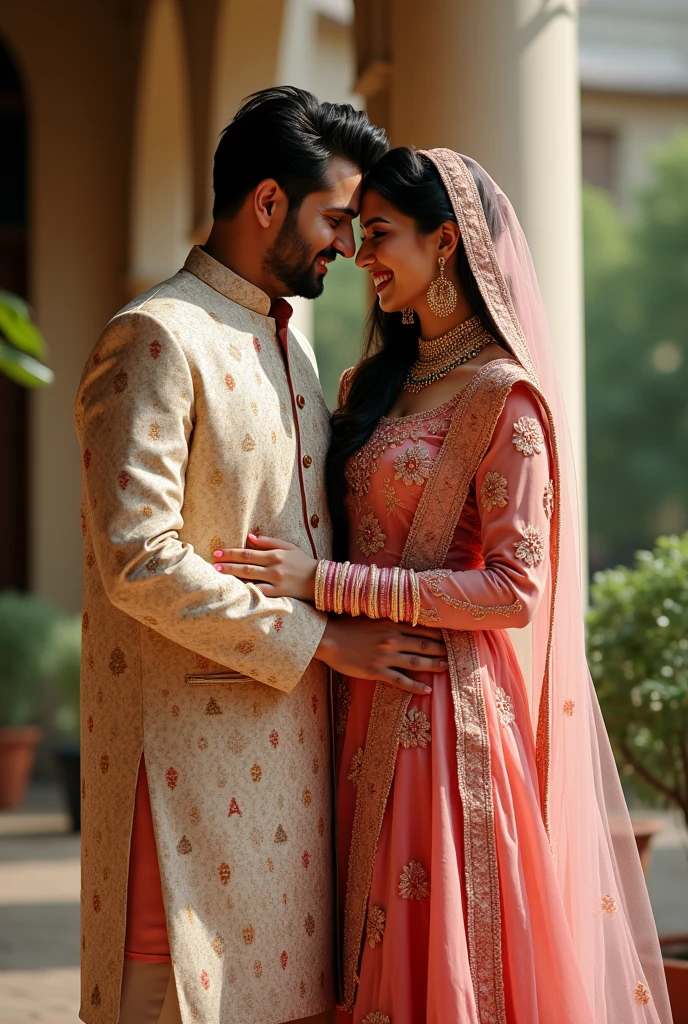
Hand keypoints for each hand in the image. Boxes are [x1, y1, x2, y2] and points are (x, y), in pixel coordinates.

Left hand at [213, 534, 316, 600]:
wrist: (319, 580)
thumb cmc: (302, 561)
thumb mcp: (288, 546)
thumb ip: (268, 541)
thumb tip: (250, 537)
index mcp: (275, 554)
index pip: (248, 553)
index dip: (231, 553)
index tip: (217, 553)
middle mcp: (274, 568)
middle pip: (246, 566)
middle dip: (228, 565)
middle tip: (213, 565)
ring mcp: (276, 582)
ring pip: (250, 579)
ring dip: (233, 578)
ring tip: (219, 576)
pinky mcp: (279, 594)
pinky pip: (260, 592)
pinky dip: (248, 591)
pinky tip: (236, 590)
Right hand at [315, 616, 446, 695]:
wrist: (327, 638)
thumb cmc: (346, 624)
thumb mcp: (371, 614)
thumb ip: (389, 616)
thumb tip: (405, 616)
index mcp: (391, 623)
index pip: (421, 627)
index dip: (438, 632)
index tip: (451, 634)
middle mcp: (391, 639)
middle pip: (424, 644)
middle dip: (442, 648)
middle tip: (457, 652)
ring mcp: (385, 656)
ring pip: (416, 661)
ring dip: (434, 664)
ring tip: (448, 667)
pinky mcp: (376, 671)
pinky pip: (400, 680)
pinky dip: (415, 685)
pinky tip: (427, 689)